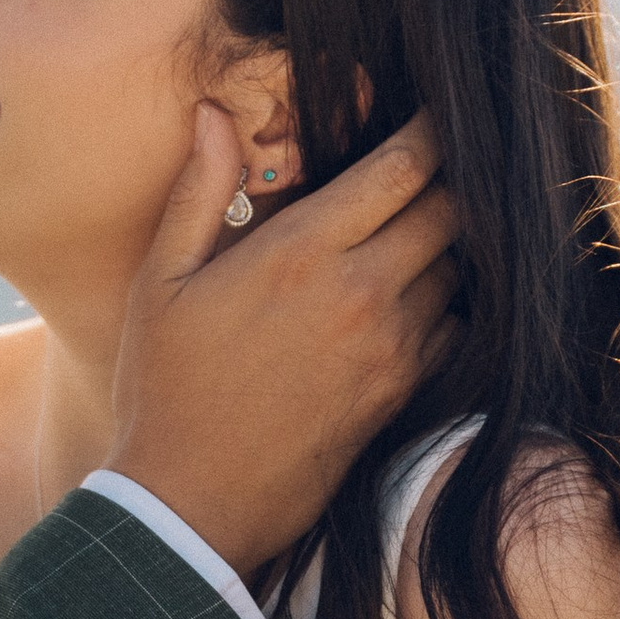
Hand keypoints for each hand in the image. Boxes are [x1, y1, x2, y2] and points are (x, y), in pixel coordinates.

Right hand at [109, 107, 459, 568]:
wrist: (191, 504)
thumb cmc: (164, 388)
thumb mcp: (161, 282)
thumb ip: (199, 191)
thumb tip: (214, 114)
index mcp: (300, 250)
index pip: (401, 167)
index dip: (428, 131)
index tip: (432, 114)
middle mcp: (359, 292)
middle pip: (448, 209)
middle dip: (447, 181)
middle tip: (430, 170)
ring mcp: (389, 346)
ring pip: (458, 267)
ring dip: (447, 244)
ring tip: (420, 231)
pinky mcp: (402, 392)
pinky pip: (454, 328)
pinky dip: (447, 304)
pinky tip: (412, 298)